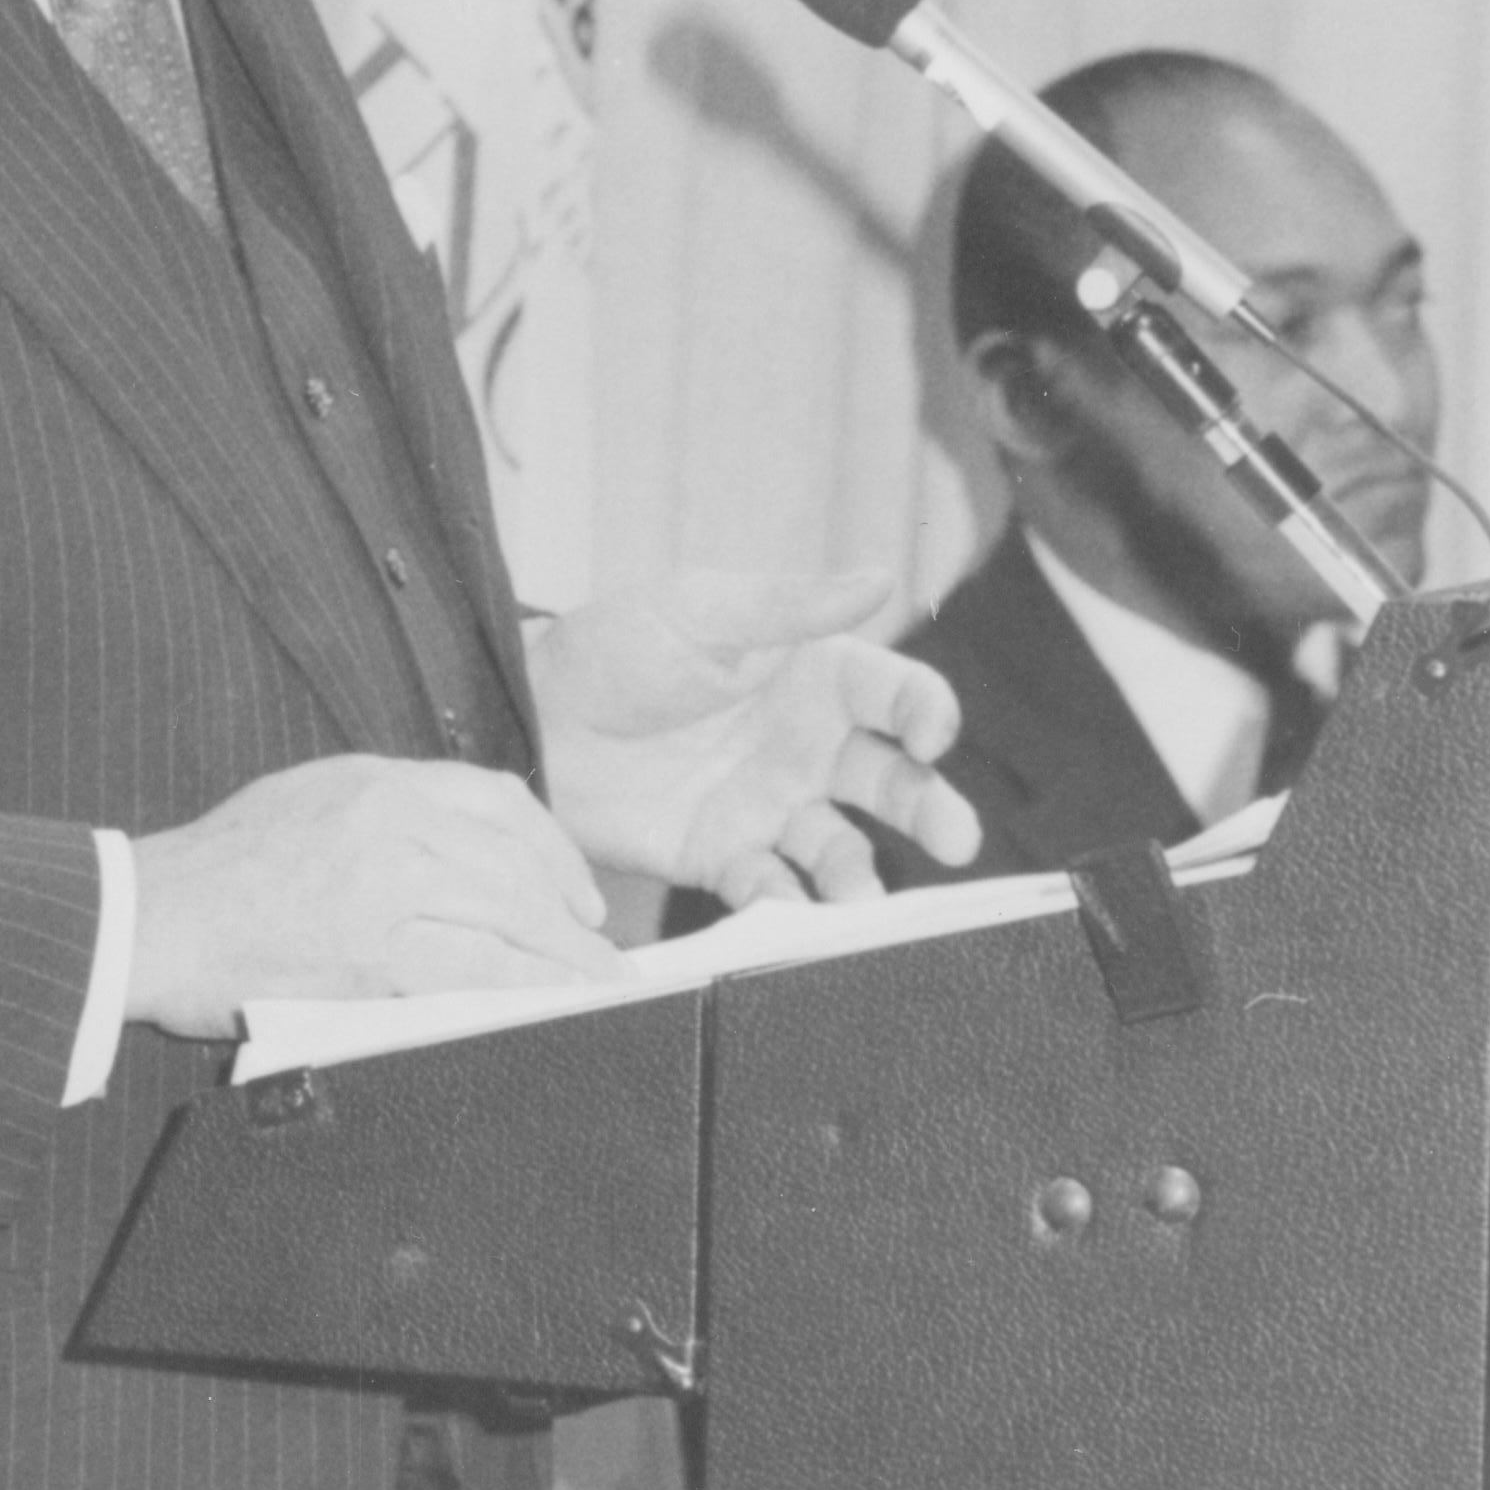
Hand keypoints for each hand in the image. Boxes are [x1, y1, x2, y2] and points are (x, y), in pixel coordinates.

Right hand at [128, 755, 625, 1036]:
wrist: (146, 919)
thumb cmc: (213, 875)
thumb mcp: (304, 805)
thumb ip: (378, 820)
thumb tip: (447, 857)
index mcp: (374, 781)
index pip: (495, 800)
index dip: (551, 848)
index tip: (572, 891)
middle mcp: (391, 817)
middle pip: (516, 858)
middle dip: (570, 909)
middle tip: (598, 950)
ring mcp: (388, 882)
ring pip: (511, 911)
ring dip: (567, 953)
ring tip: (598, 983)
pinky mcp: (377, 950)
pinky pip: (480, 969)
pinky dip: (530, 987)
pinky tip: (556, 1003)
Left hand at [527, 566, 980, 902]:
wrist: (531, 717)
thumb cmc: (612, 647)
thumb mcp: (700, 611)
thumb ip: (790, 607)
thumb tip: (882, 576)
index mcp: (814, 676)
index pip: (898, 696)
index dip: (929, 714)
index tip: (933, 736)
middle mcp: (806, 746)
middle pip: (893, 782)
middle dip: (931, 810)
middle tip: (958, 840)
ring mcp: (769, 807)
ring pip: (842, 848)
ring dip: (861, 875)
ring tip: (864, 897)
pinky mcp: (722, 859)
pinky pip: (770, 890)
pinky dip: (788, 906)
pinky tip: (792, 913)